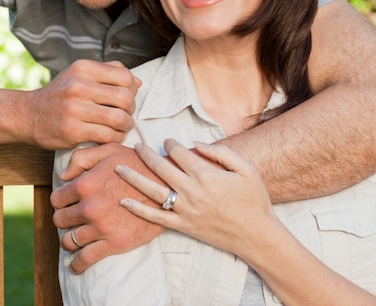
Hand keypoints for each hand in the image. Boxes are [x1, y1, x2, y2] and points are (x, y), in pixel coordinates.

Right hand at [25, 60, 139, 147]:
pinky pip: (107, 135)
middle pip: (125, 98)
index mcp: (83, 68)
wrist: (28, 114)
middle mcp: (79, 86)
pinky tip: (112, 135)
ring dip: (127, 125)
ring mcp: (75, 109)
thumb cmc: (61, 94)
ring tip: (122, 126)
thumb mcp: (80, 73)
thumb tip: (138, 82)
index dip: (132, 89)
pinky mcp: (72, 130)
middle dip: (132, 108)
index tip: (128, 96)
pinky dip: (116, 137)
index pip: (125, 76)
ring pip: (119, 119)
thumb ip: (109, 72)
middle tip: (127, 114)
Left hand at [50, 143, 164, 273]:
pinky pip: (85, 260)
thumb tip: (63, 176)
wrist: (166, 186)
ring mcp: (100, 227)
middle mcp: (89, 207)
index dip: (61, 200)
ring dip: (69, 239)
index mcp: (86, 184)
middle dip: (65, 218)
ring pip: (69, 241)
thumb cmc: (138, 164)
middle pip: (60, 220)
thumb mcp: (110, 150)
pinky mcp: (113, 243)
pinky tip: (76, 265)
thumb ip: (82, 158)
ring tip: (75, 236)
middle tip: (72, 217)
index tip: (67, 202)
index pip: (56, 199)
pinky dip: (77, 265)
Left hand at [116, 139, 274, 257]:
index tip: (167, 140)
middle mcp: (191, 191)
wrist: (257, 235)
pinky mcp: (183, 226)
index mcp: (206, 174)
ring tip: (119, 167)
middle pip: (161, 167)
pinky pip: (155, 218)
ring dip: (134, 177)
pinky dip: (138, 210)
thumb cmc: (254, 199)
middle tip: (136, 145)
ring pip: (152, 190)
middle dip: (146, 154)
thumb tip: (195, 144)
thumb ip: (221, 152)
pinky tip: (124, 201)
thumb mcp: (246, 168)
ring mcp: (185, 210)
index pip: (179, 152)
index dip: (170, 143)